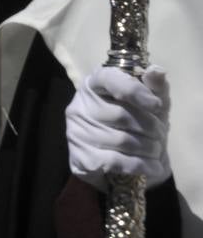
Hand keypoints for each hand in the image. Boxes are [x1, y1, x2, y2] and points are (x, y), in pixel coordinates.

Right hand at [66, 65, 170, 191]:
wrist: (120, 161)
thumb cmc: (136, 124)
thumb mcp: (151, 104)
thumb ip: (155, 87)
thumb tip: (157, 71)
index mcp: (94, 84)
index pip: (109, 79)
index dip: (134, 90)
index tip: (156, 105)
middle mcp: (80, 105)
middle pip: (121, 115)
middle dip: (150, 128)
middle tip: (160, 134)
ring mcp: (76, 131)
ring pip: (121, 140)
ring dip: (148, 148)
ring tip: (156, 150)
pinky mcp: (80, 156)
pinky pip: (116, 161)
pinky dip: (140, 165)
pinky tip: (152, 167)